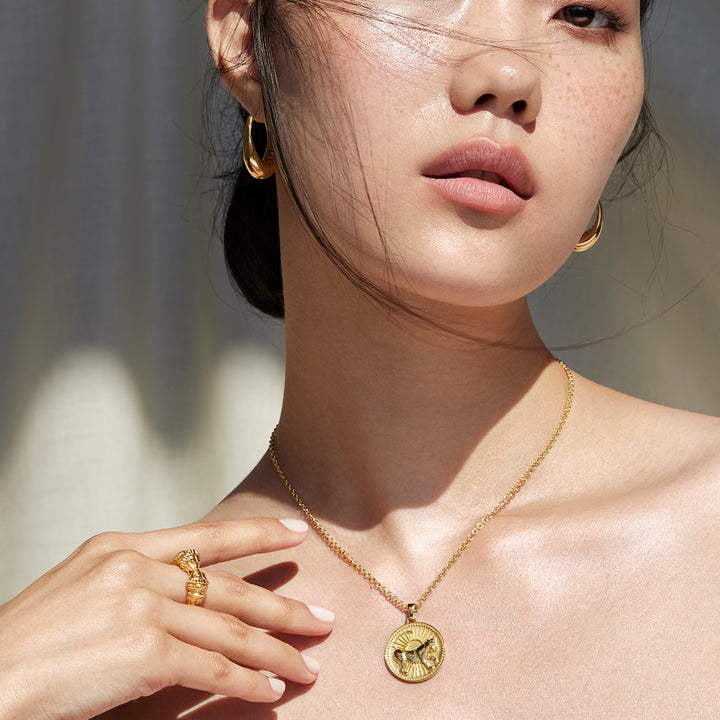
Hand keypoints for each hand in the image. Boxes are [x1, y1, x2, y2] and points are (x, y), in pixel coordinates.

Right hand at [0, 518, 332, 719]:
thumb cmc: (29, 639)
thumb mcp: (83, 586)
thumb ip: (136, 581)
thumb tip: (190, 595)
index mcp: (122, 547)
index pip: (205, 536)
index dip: (256, 535)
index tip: (295, 533)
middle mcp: (137, 568)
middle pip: (230, 587)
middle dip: (283, 607)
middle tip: (322, 618)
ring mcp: (142, 607)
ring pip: (229, 629)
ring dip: (274, 651)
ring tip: (306, 665)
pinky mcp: (144, 651)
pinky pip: (210, 666)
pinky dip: (245, 680)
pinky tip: (268, 690)